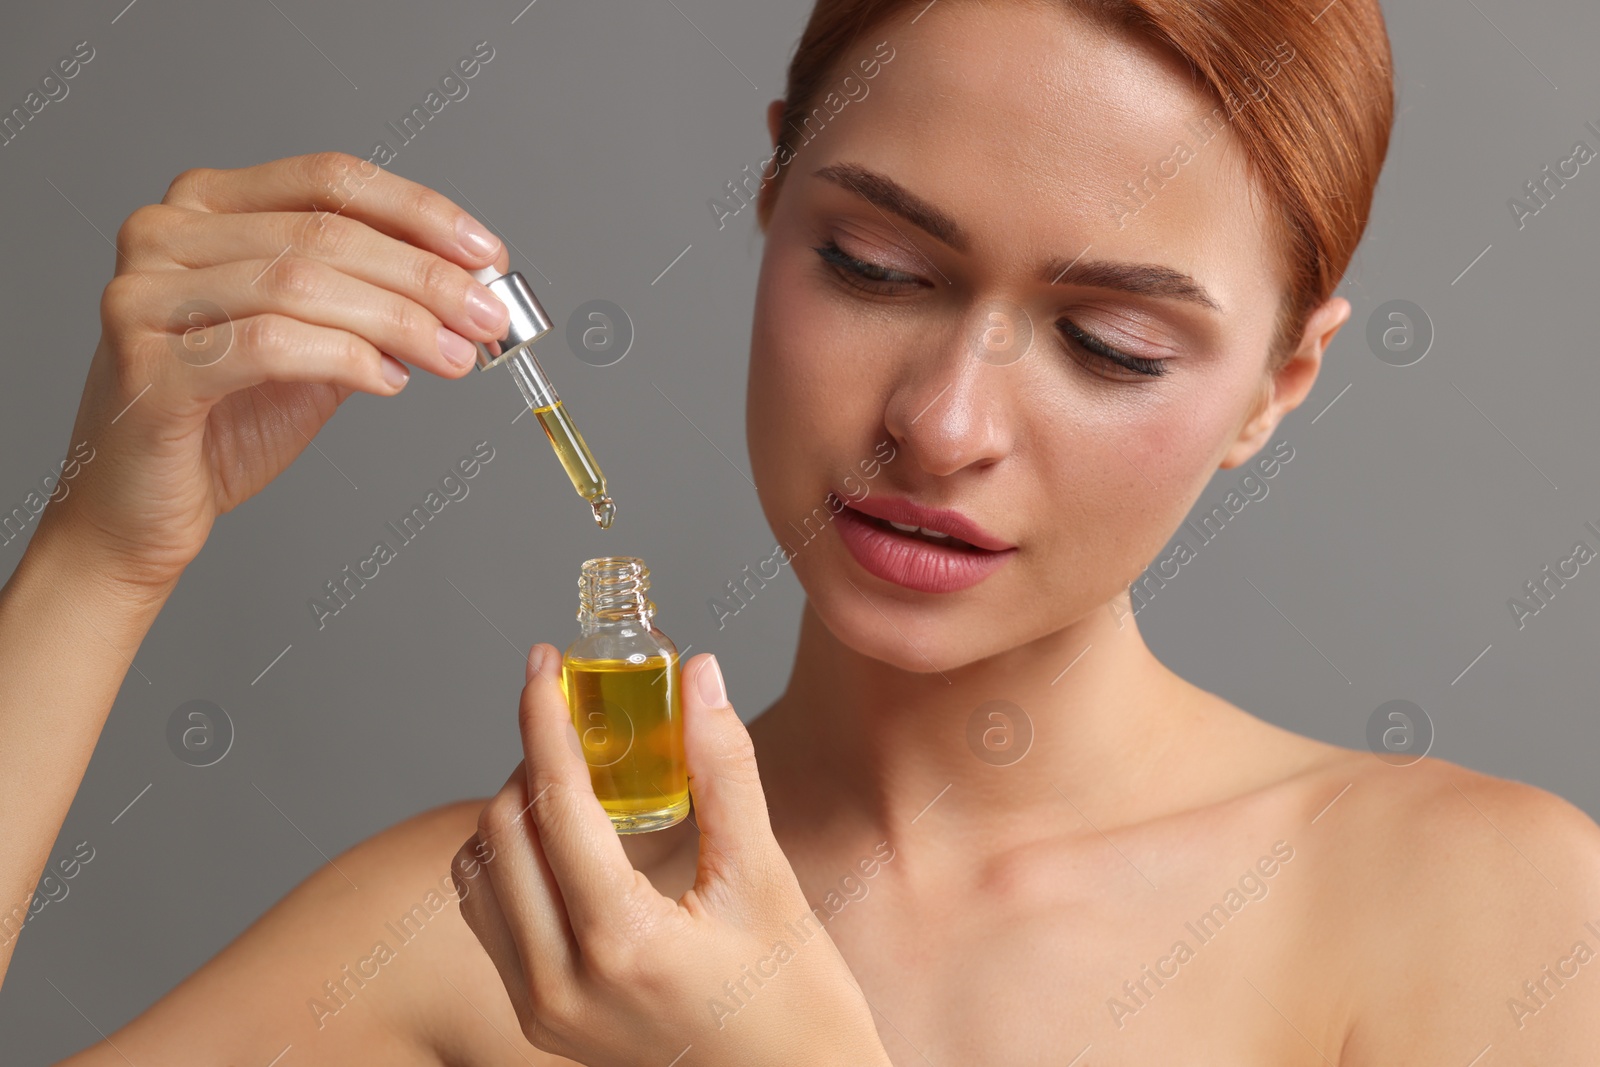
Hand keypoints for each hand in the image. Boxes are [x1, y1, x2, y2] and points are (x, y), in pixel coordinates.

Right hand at [42, 151, 511, 590]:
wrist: (141, 510)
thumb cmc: (224, 423)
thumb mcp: (315, 346)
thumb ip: (372, 307)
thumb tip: (466, 292)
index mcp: (206, 207)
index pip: (329, 179)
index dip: (419, 211)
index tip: (486, 253)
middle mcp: (164, 235)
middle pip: (325, 233)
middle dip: (426, 277)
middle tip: (488, 315)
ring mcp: (144, 298)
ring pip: (301, 284)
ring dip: (399, 321)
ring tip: (456, 355)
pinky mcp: (147, 368)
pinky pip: (269, 346)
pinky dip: (345, 358)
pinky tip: (389, 380)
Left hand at [453, 645, 891, 1066]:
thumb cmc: (798, 1002)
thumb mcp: (766, 880)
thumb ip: (725, 772)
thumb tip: (700, 677)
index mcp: (622, 943)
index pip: (555, 800)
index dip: (543, 717)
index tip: (544, 661)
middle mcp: (561, 985)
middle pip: (503, 830)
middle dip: (532, 758)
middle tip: (579, 718)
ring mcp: (543, 1012)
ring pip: (481, 875)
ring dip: (514, 811)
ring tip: (574, 779)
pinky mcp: (542, 1024)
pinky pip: (492, 921)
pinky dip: (511, 865)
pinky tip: (564, 843)